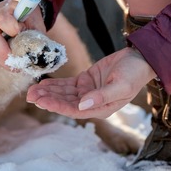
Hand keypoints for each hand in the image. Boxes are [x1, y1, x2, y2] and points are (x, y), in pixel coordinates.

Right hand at [0, 0, 45, 67]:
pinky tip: (11, 65)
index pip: (2, 18)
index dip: (12, 29)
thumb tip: (36, 50)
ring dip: (2, 59)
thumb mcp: (35, 22)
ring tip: (16, 67)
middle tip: (16, 61)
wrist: (21, 14)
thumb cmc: (29, 18)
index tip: (23, 33)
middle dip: (3, 51)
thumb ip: (35, 33)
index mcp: (6, 6)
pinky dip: (0, 60)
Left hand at [26, 47, 156, 118]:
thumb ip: (102, 96)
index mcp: (101, 108)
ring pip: (64, 94)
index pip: (74, 110)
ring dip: (48, 92)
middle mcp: (92, 103)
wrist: (141, 59)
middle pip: (65, 103)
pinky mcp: (86, 81)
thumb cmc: (134, 74)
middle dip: (48, 99)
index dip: (57, 106)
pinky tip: (43, 83)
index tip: (42, 101)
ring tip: (31, 90)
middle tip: (30, 95)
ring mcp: (88, 92)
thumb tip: (83, 105)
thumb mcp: (121, 86)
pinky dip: (55, 84)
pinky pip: (67, 85)